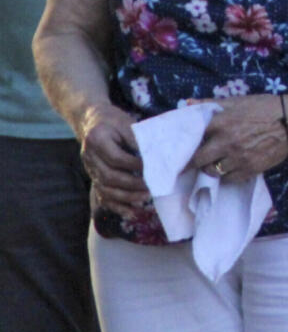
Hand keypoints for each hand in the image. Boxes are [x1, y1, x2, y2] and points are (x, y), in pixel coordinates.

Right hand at [79, 102, 146, 218]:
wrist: (91, 120)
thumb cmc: (112, 119)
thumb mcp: (124, 121)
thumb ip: (136, 138)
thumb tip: (154, 154)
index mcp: (97, 139)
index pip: (116, 158)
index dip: (134, 165)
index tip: (151, 167)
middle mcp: (89, 157)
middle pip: (109, 177)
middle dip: (132, 184)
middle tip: (151, 186)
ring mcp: (88, 170)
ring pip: (105, 190)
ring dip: (126, 197)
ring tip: (145, 198)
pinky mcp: (92, 178)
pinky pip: (102, 196)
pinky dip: (117, 206)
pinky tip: (132, 212)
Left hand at [188, 93, 287, 181]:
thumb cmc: (266, 107)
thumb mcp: (239, 101)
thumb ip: (212, 104)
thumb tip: (188, 104)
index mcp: (223, 122)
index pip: (193, 137)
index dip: (185, 143)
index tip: (179, 148)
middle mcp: (227, 142)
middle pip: (198, 160)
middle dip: (192, 162)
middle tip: (189, 163)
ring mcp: (238, 158)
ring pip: (212, 172)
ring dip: (209, 168)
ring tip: (211, 164)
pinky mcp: (249, 170)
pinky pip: (228, 179)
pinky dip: (225, 176)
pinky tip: (228, 168)